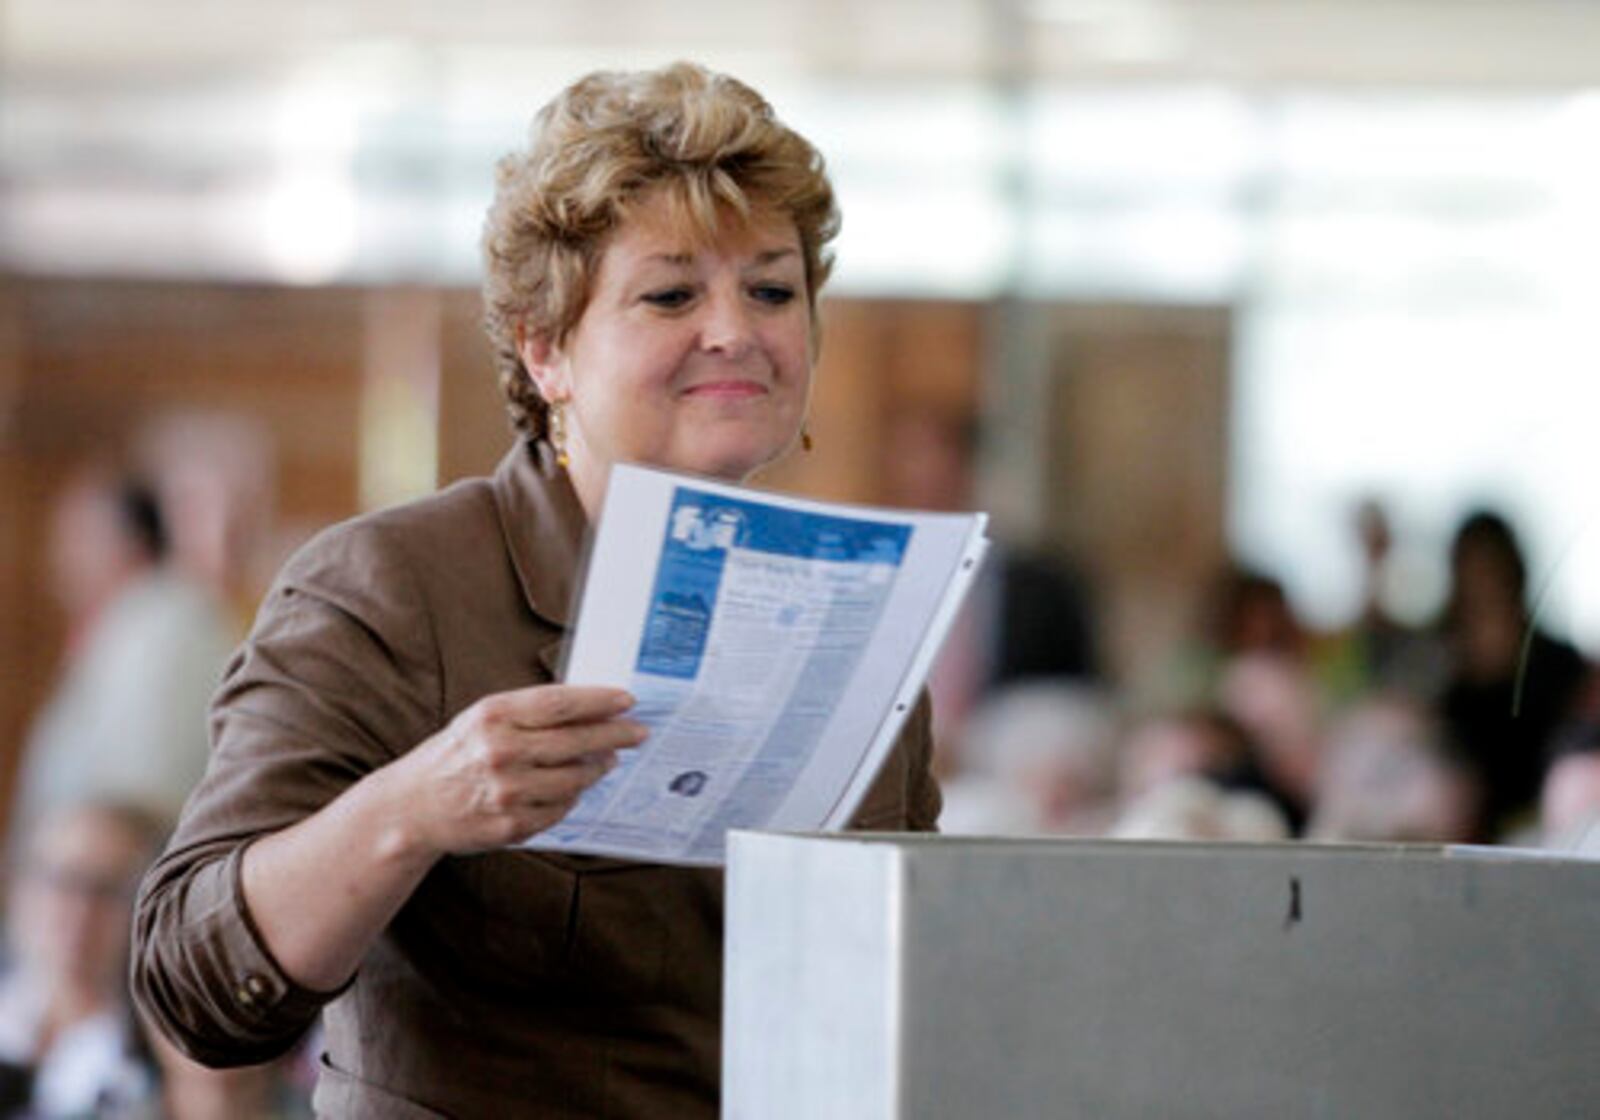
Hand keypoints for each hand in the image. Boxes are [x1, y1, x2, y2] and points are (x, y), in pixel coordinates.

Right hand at [392, 685, 645, 855]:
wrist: (411, 807)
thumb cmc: (456, 755)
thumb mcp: (483, 719)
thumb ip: (531, 712)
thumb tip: (592, 708)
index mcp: (493, 717)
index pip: (560, 704)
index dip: (599, 701)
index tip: (628, 700)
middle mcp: (500, 753)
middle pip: (576, 741)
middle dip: (615, 735)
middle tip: (638, 733)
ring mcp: (506, 793)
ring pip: (575, 779)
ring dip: (598, 769)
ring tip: (606, 760)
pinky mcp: (510, 826)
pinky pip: (560, 810)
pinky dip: (572, 797)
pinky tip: (572, 788)